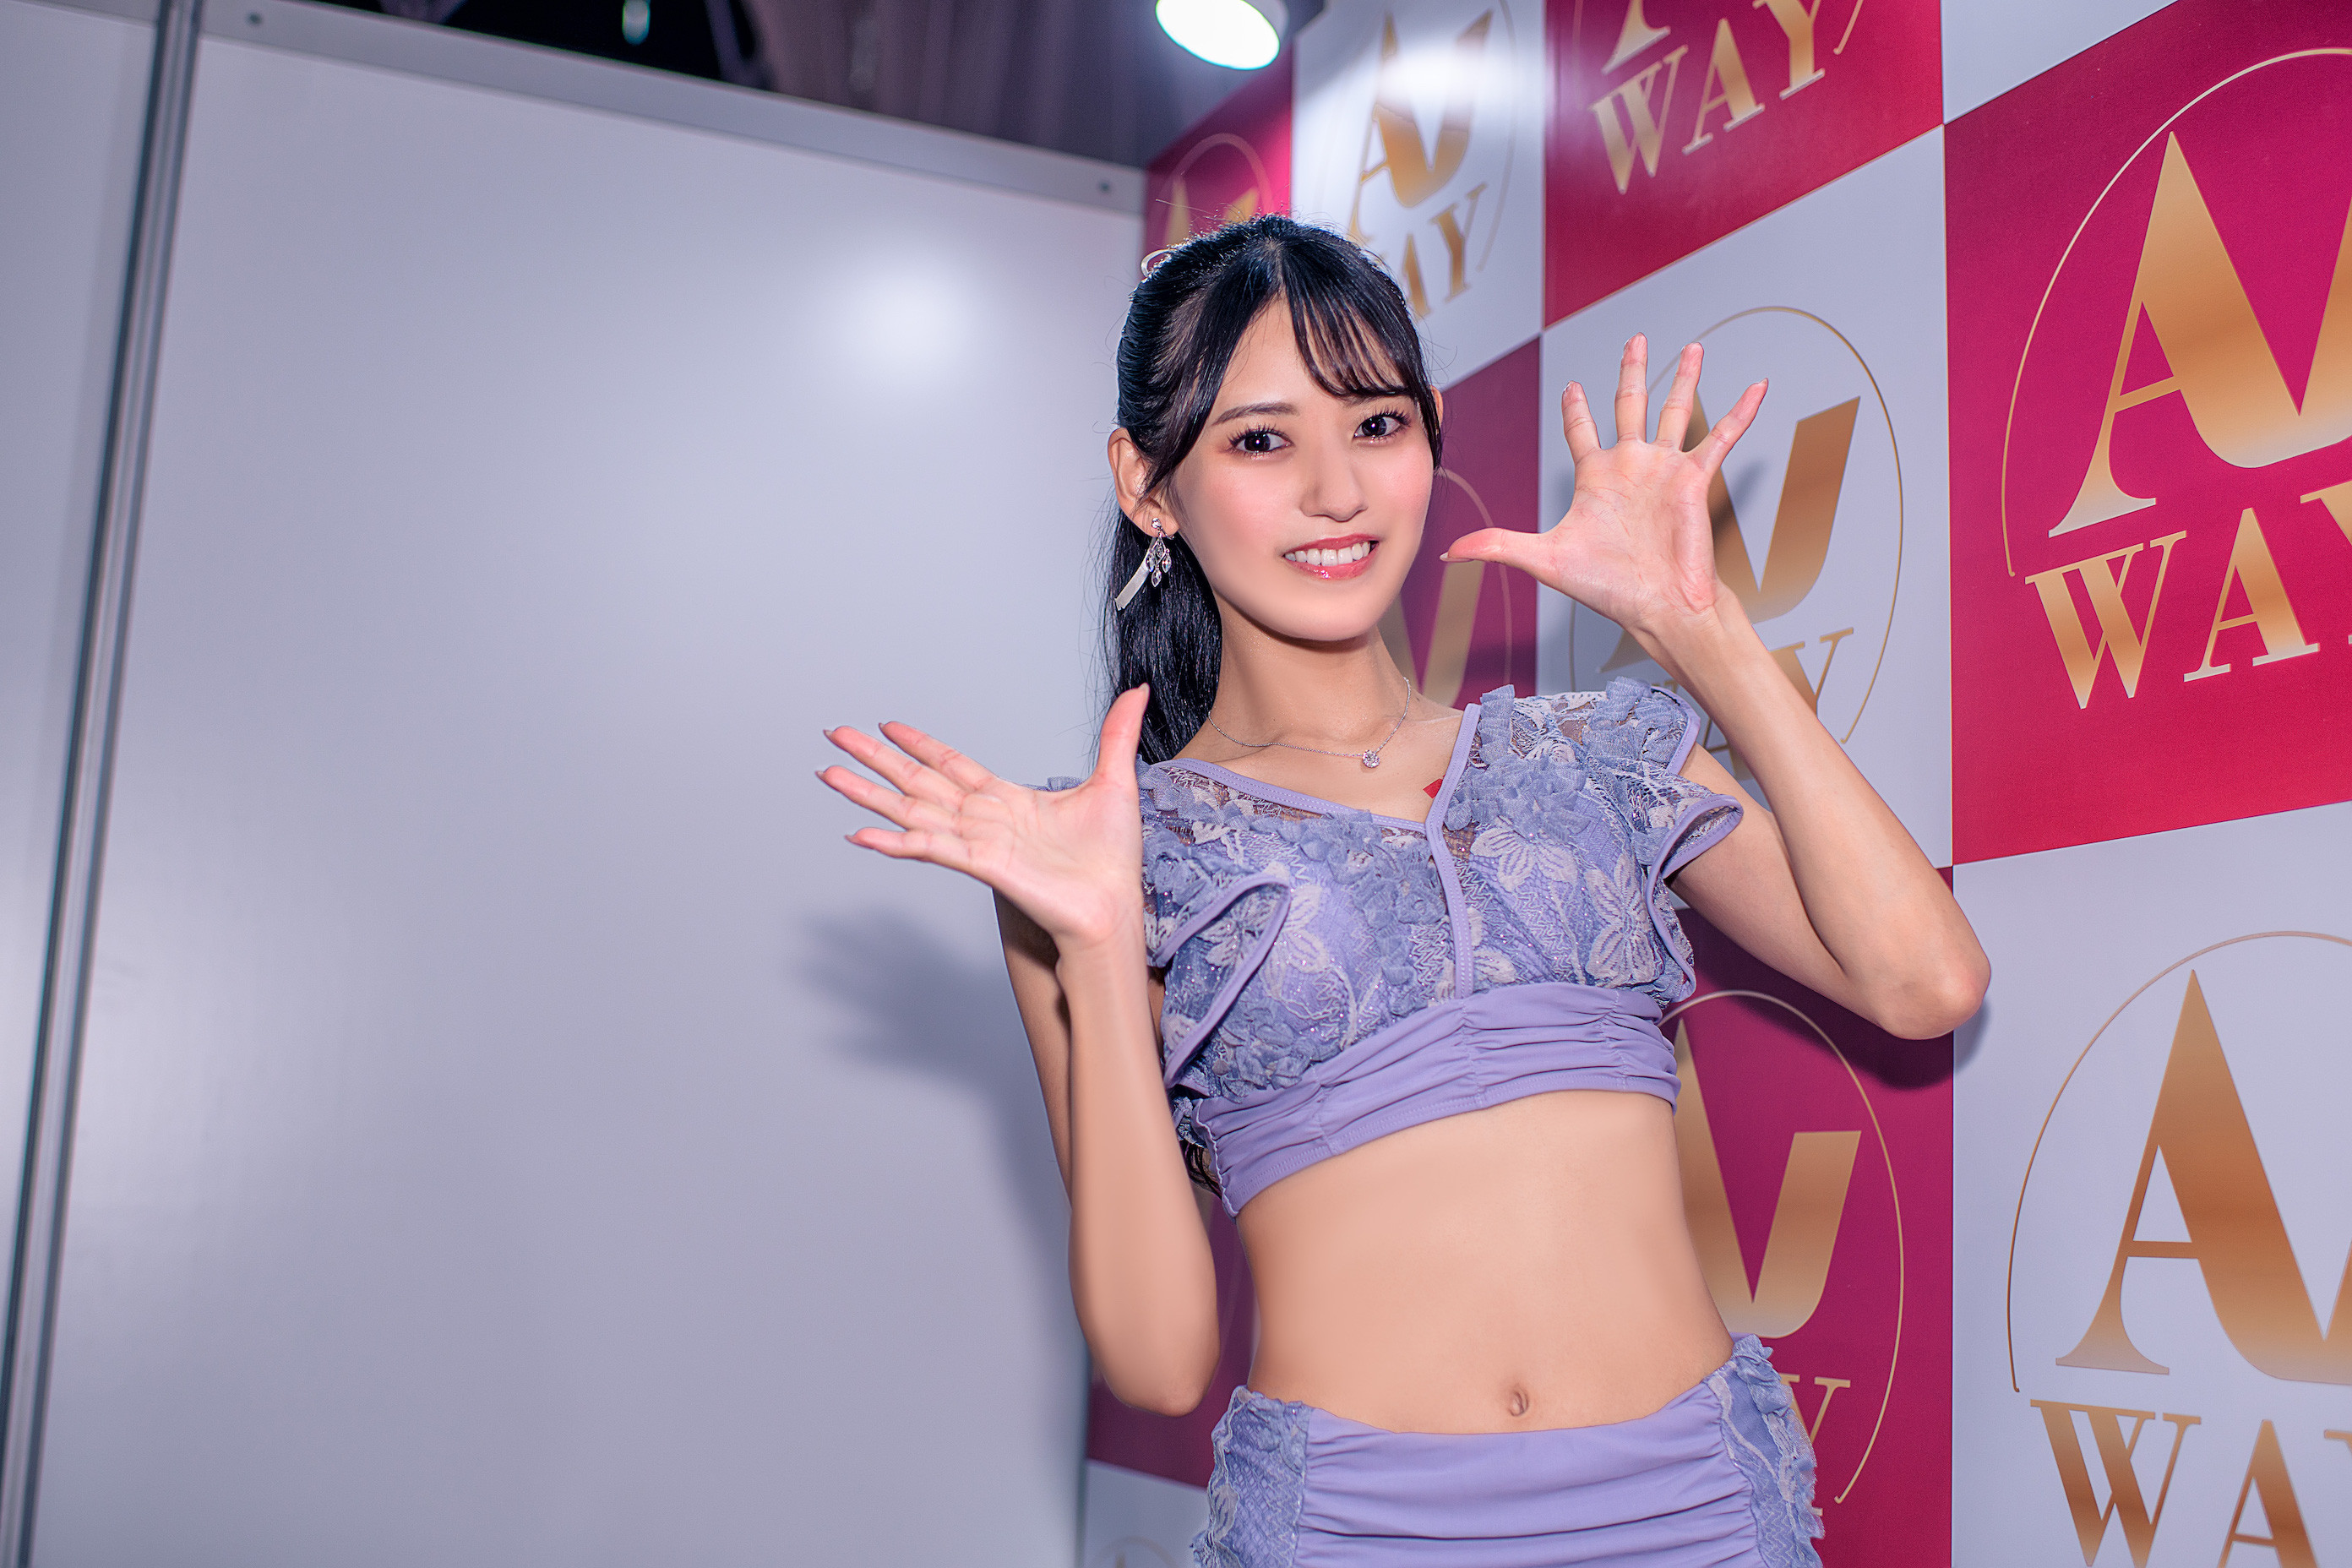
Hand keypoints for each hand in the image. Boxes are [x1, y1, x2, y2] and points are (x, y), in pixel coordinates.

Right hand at [818, 686, 1149, 954]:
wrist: (1116, 907)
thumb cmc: (1113, 860)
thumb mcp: (1116, 782)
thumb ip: (1116, 735)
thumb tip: (1138, 691)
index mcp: (1007, 799)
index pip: (951, 764)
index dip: (919, 743)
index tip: (887, 725)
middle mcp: (983, 820)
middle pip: (917, 781)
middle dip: (874, 759)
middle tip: (834, 736)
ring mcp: (977, 843)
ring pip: (911, 811)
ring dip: (868, 794)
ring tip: (829, 775)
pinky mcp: (982, 866)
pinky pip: (930, 850)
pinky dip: (895, 843)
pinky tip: (860, 834)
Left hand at [1442, 336, 1764, 668]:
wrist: (1656, 606)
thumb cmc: (1607, 588)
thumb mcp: (1544, 559)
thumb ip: (1498, 545)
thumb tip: (1451, 552)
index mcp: (1596, 479)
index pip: (1583, 432)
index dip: (1577, 409)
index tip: (1572, 387)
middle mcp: (1631, 467)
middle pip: (1630, 405)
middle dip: (1631, 372)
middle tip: (1635, 339)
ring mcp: (1665, 470)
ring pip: (1677, 411)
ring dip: (1685, 379)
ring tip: (1693, 348)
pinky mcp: (1695, 479)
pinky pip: (1722, 437)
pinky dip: (1741, 412)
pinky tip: (1758, 386)